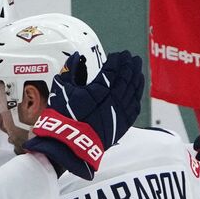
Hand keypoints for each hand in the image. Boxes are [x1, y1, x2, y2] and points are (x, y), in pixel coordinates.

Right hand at [25, 50, 144, 179]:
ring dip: (137, 78)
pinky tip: (137, 90)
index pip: (114, 69)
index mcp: (99, 88)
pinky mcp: (123, 124)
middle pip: (127, 78)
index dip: (118, 61)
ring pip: (134, 91)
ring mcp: (120, 111)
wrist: (69, 144)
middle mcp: (113, 98)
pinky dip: (137, 96)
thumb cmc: (63, 116)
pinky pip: (135, 106)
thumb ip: (71, 70)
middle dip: (130, 66)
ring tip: (138, 69)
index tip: (119, 54)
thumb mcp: (62, 89)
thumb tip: (76, 57)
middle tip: (132, 57)